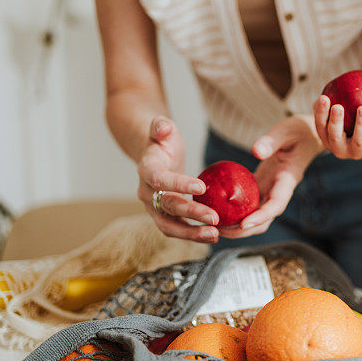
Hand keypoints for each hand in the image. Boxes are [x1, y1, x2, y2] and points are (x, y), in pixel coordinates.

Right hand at [137, 116, 219, 243]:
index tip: (201, 187)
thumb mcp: (161, 128)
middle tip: (214, 218)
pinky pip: (177, 229)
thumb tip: (163, 126)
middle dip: (191, 213)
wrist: (152, 157)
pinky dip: (193, 234)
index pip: (160, 180)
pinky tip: (214, 234)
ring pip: (170, 226)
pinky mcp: (164, 217)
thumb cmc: (161, 142)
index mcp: (146, 171)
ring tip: (215, 234)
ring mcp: (154, 208)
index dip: (178, 184)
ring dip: (192, 233)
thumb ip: (160, 126)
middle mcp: (146, 193)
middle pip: (167, 206)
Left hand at [218, 115, 322, 238]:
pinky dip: (235, 209)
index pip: (276, 205)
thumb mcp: (286, 131)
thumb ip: (271, 141)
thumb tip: (256, 151)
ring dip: (237, 224)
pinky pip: (249, 203)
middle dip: (244, 229)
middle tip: (220, 230)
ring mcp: (271, 190)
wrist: (308, 136)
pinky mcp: (263, 186)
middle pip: (264, 219)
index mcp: (288, 180)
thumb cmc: (299, 132)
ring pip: (256, 215)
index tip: (244, 224)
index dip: (261, 217)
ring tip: (215, 224)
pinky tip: (217, 208)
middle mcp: (280, 190)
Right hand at [312, 96, 361, 158]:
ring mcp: (358, 152)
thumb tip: (327, 88)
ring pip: (358, 140)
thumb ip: (333, 103)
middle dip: (335, 122)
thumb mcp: (342, 114)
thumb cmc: (352, 122)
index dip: (320, 113)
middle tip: (338, 107)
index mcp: (328, 139)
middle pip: (335, 136)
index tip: (324, 97)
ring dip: (360, 124)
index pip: (321, 126)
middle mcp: (340, 150)